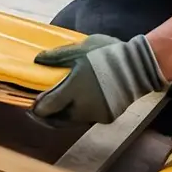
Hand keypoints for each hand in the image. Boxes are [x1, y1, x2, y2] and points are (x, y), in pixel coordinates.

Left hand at [30, 34, 167, 126]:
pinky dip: (79, 114)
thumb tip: (38, 60)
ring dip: (63, 116)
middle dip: (47, 116)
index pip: (46, 108)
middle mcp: (82, 108)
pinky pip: (87, 120)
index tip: (32, 105)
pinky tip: (77, 104)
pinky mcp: (106, 118)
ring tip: (58, 105)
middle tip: (41, 109)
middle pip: (57, 120)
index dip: (36, 109)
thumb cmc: (108, 54)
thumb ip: (58, 56)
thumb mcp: (81, 49)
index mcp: (73, 90)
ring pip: (72, 122)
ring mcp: (95, 116)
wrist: (138, 66)